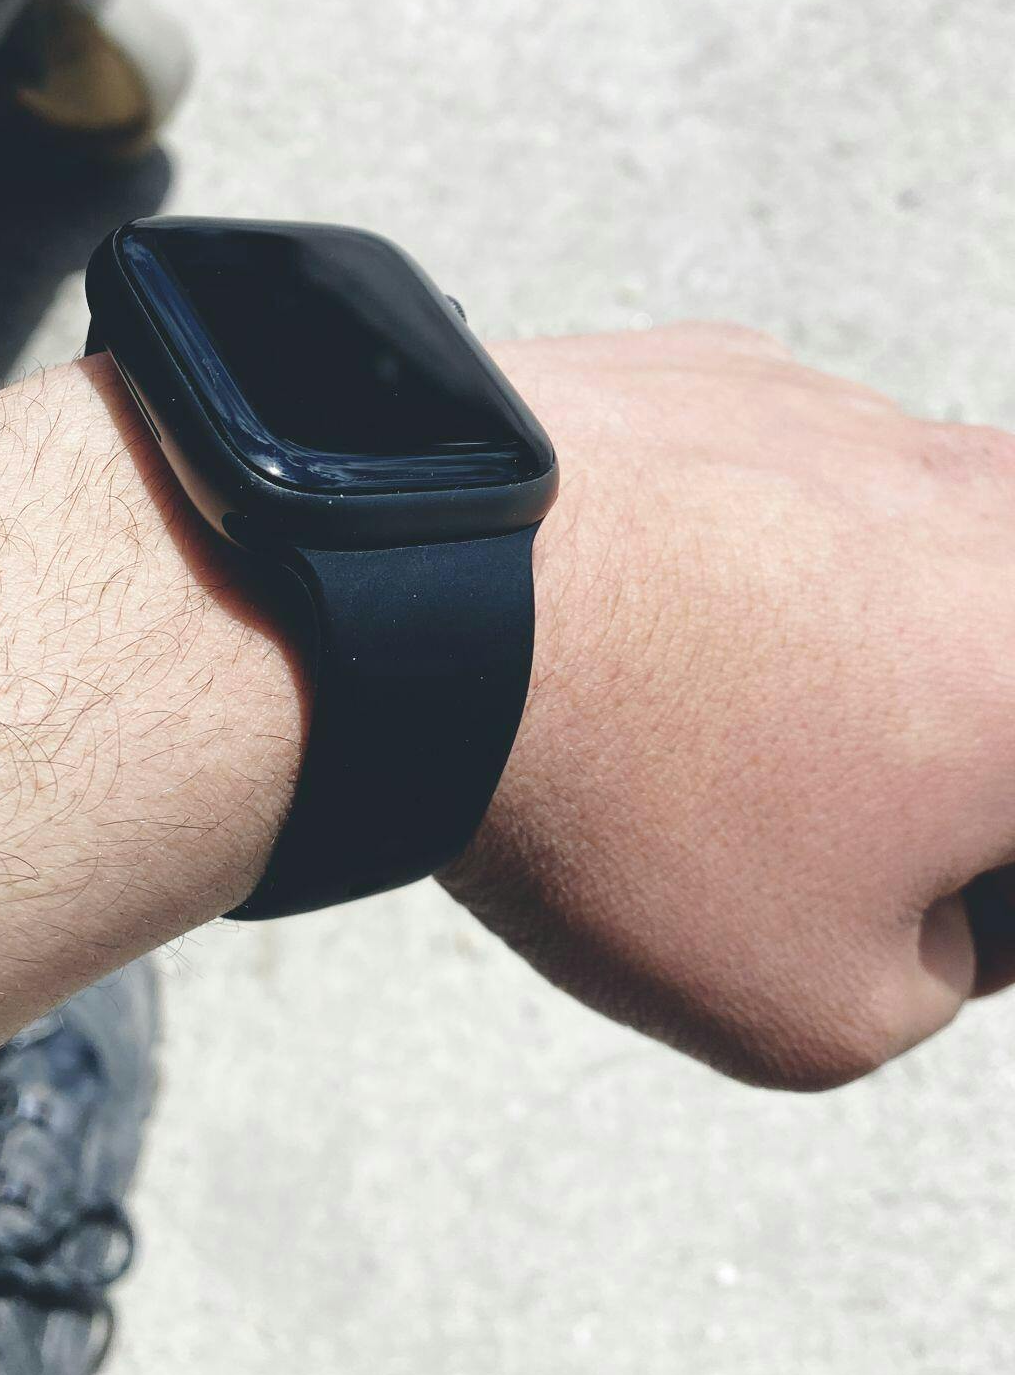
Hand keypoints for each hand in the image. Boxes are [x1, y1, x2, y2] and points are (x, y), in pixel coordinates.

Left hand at [448, 325, 1014, 1089]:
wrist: (420, 602)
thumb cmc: (633, 810)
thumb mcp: (829, 1006)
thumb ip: (957, 957)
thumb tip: (949, 889)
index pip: (1014, 813)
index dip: (971, 880)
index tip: (897, 898)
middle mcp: (994, 512)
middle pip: (988, 668)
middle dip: (928, 749)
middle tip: (798, 809)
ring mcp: (867, 416)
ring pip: (902, 563)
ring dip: (844, 642)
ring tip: (693, 705)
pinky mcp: (744, 368)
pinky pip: (786, 485)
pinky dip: (742, 551)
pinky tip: (639, 606)